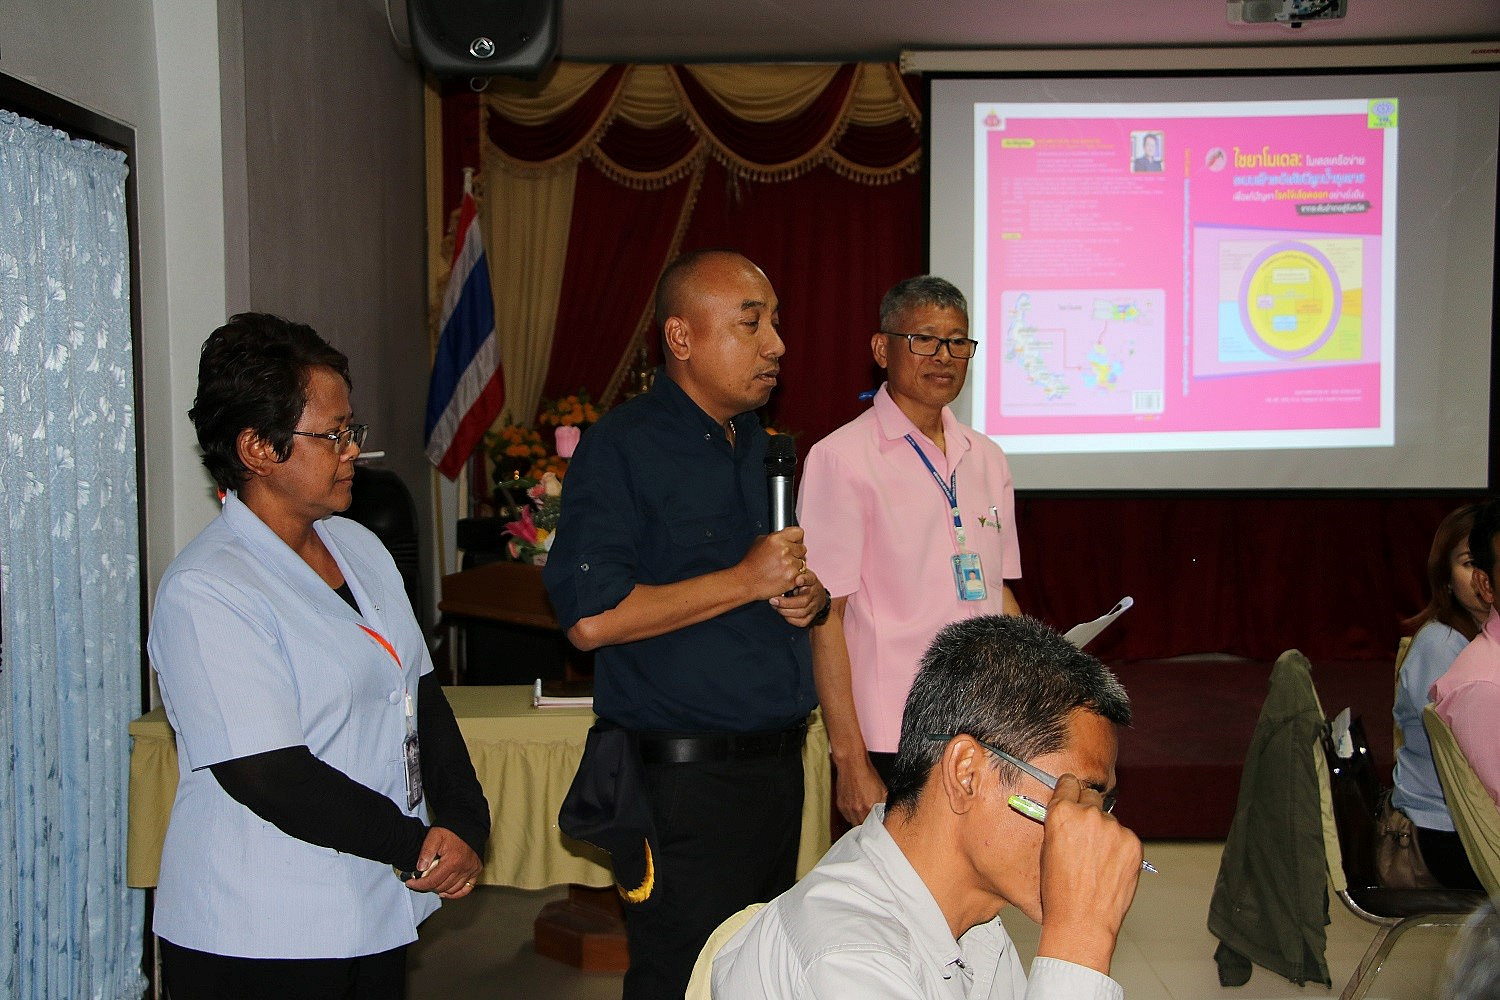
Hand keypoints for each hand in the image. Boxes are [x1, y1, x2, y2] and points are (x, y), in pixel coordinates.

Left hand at [405, 827, 482, 898]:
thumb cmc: (451, 829)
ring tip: (432, 882)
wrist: (468, 823)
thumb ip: (426, 852)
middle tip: (421, 879)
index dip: (419, 885)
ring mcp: (471, 871)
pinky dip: (456, 893)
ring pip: (452, 890)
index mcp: (452, 861)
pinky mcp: (476, 871)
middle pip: (441, 887)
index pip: (432, 881)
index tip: (410, 883)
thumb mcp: (434, 836)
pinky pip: (466, 889)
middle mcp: (463, 868)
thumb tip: (420, 869)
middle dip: (428, 885)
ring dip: (440, 889)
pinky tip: (446, 891)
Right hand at [738, 527, 806, 600]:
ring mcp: (789, 565)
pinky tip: (783, 576)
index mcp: (777, 539)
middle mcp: (784, 550)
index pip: (798, 532)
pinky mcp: (792, 578)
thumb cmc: (751, 564)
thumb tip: (786, 536)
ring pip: (802, 562)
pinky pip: (801, 574)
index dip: (796, 538)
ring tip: (781, 569)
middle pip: (802, 548)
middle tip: (784, 559)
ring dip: (795, 566)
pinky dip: (794, 576)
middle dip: (795, 553)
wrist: (746, 582)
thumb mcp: (759, 542)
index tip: (793, 543)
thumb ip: (776, 537)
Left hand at [772, 572, 827, 627]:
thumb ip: (791, 571)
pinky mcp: (812, 616)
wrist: (816, 594)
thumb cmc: (802, 581)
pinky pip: (802, 621)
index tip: (797, 580)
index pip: (810, 579)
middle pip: (803, 601)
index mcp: (811, 580)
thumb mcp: (798, 572)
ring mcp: (814, 606)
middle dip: (786, 603)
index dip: (804, 580)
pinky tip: (783, 613)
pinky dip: (791, 619)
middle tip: (772, 600)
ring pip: (802, 612)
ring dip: (785, 611)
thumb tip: (776, 569)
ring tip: (775, 606)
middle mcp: (814, 593)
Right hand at [834, 754, 886, 825]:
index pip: (874, 827)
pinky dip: (851, 814)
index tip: (877, 827)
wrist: (852, 765)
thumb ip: (884, 804)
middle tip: (869, 821)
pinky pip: (846, 816)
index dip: (875, 828)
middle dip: (866, 825)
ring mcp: (848, 809)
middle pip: (863, 827)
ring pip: (854, 823)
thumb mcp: (883, 789)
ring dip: (858, 820)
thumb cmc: (868, 775)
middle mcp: (859, 810)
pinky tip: (854, 806)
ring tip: (861, 813)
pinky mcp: (841, 806)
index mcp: (871, 807)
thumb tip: (886, 814)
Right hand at [1035, 774, 1141, 974]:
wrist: (1082, 921)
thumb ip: (1060, 825)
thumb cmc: (1059, 892)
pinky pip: (1125, 837)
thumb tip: (1069, 814)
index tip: (1072, 795)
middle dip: (1088, 811)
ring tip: (1098, 862)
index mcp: (1062, 813)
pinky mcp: (1133, 843)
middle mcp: (1089, 815)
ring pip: (1110, 821)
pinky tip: (1110, 868)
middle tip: (1086, 834)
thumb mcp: (1047, 851)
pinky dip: (1120, 849)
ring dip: (1105, 833)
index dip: (1069, 791)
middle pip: (1091, 797)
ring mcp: (1114, 829)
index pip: (1069, 783)